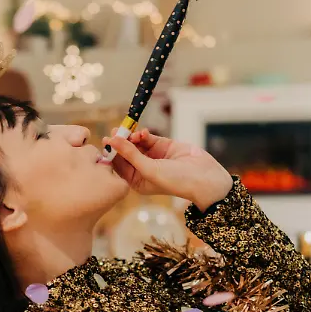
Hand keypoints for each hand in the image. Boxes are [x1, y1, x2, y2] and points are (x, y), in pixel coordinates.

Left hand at [103, 129, 232, 209]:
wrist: (204, 177)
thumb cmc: (175, 180)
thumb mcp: (149, 169)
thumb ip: (130, 154)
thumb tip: (112, 140)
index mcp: (136, 181)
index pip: (119, 165)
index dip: (113, 152)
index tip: (106, 140)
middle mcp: (142, 169)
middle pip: (126, 152)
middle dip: (121, 141)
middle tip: (116, 130)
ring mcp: (152, 157)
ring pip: (136, 143)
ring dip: (132, 136)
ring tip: (132, 131)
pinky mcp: (162, 146)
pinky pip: (148, 138)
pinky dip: (143, 134)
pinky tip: (142, 132)